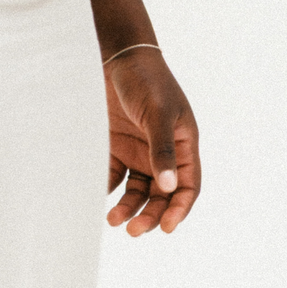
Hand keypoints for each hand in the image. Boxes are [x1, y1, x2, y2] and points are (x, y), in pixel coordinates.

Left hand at [104, 50, 200, 235]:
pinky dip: (108, 187)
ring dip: (129, 207)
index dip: (179, 209)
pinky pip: (114, 174)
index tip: (166, 228)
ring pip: (137, 189)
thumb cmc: (146, 80)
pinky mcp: (115, 145)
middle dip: (150, 214)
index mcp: (183, 145)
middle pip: (161, 194)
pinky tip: (99, 194)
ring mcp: (139, 150)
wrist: (115, 56)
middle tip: (133, 230)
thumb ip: (162, 149)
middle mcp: (162, 153)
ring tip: (113, 219)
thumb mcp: (158, 113)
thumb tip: (169, 187)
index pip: (187, 186)